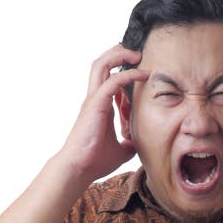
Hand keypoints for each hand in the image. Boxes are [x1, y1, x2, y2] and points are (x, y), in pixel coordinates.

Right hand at [59, 44, 149, 182]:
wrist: (79, 168)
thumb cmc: (95, 161)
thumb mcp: (122, 150)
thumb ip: (131, 141)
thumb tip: (141, 142)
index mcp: (100, 106)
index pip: (111, 81)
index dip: (127, 76)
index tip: (144, 77)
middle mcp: (95, 98)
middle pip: (102, 64)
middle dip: (119, 53)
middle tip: (139, 54)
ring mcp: (93, 99)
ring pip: (102, 64)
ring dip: (120, 55)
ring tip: (137, 54)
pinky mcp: (96, 103)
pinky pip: (113, 81)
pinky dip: (129, 74)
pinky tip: (143, 75)